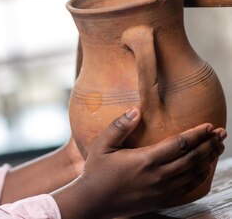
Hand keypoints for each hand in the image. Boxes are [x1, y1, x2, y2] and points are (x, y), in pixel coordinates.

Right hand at [52, 108, 225, 218]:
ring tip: (218, 147)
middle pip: (192, 158)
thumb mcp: (101, 145)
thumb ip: (119, 126)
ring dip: (209, 159)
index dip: (197, 134)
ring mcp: (162, 190)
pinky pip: (188, 188)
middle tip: (222, 133)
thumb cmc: (96, 171)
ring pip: (194, 173)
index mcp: (146, 160)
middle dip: (209, 144)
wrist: (94, 201)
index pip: (179, 144)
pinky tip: (205, 170)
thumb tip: (135, 110)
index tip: (209, 125)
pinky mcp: (162, 200)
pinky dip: (201, 178)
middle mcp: (159, 176)